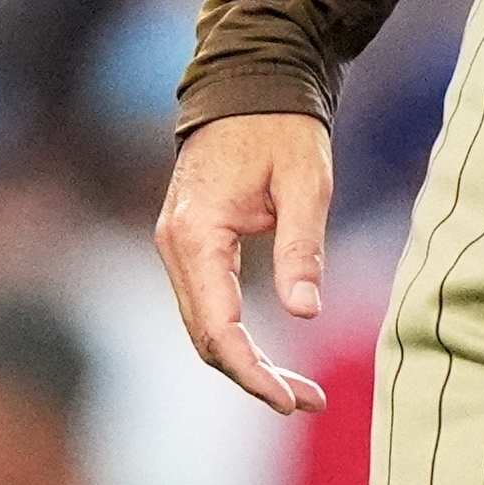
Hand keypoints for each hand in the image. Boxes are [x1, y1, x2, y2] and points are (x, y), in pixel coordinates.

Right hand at [153, 112, 333, 414]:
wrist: (249, 82)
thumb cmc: (281, 127)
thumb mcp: (305, 184)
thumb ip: (300, 248)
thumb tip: (303, 313)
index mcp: (197, 232)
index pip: (216, 325)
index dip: (251, 371)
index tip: (290, 400)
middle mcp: (174, 244)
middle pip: (204, 337)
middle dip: (253, 377)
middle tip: (309, 402)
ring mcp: (177, 245)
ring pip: (203, 327)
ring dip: (246, 363)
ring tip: (302, 392)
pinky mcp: (190, 245)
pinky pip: (206, 307)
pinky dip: (236, 338)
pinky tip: (272, 357)